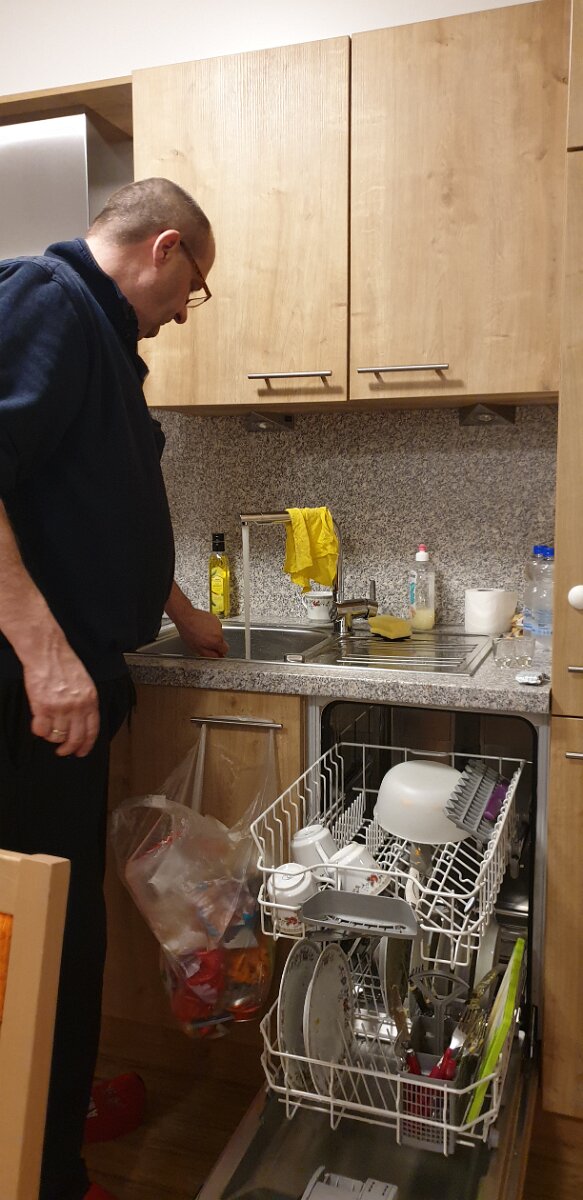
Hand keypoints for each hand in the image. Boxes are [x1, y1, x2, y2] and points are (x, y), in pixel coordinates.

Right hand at [23, 643, 99, 757]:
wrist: (47, 652)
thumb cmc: (64, 664)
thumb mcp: (85, 683)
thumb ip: (85, 703)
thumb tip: (82, 722)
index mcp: (90, 700)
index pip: (92, 730)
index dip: (87, 745)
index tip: (81, 751)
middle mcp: (77, 706)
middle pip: (75, 738)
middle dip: (69, 748)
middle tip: (63, 751)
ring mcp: (60, 708)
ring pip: (57, 736)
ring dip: (52, 737)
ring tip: (49, 732)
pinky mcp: (43, 707)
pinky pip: (41, 730)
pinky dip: (39, 731)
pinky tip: (40, 726)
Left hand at [174, 607, 228, 657]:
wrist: (186, 617)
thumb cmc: (189, 632)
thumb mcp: (197, 649)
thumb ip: (210, 654)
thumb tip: (217, 656)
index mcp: (217, 641)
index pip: (225, 650)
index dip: (220, 652)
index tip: (215, 651)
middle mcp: (219, 632)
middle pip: (221, 641)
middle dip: (214, 643)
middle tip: (204, 642)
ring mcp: (217, 624)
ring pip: (218, 633)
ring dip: (212, 635)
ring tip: (201, 633)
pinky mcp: (214, 618)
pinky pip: (215, 626)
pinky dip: (210, 628)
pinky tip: (202, 627)